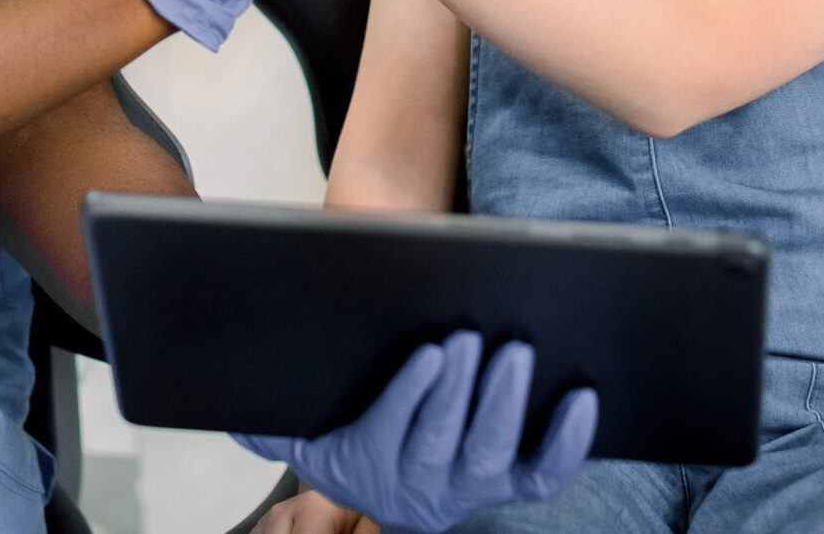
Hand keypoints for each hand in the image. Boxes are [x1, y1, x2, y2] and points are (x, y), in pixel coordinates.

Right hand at [234, 331, 597, 533]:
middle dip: (460, 390)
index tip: (427, 351)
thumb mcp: (302, 431)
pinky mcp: (510, 483)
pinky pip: (544, 473)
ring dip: (505, 403)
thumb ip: (269, 426)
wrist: (380, 469)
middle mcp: (420, 488)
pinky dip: (568, 442)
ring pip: (492, 455)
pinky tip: (583, 399)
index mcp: (367, 469)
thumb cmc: (343, 428)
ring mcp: (470, 487)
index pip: (389, 432)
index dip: (411, 395)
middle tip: (471, 335)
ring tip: (516, 352)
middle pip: (443, 441)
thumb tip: (240, 420)